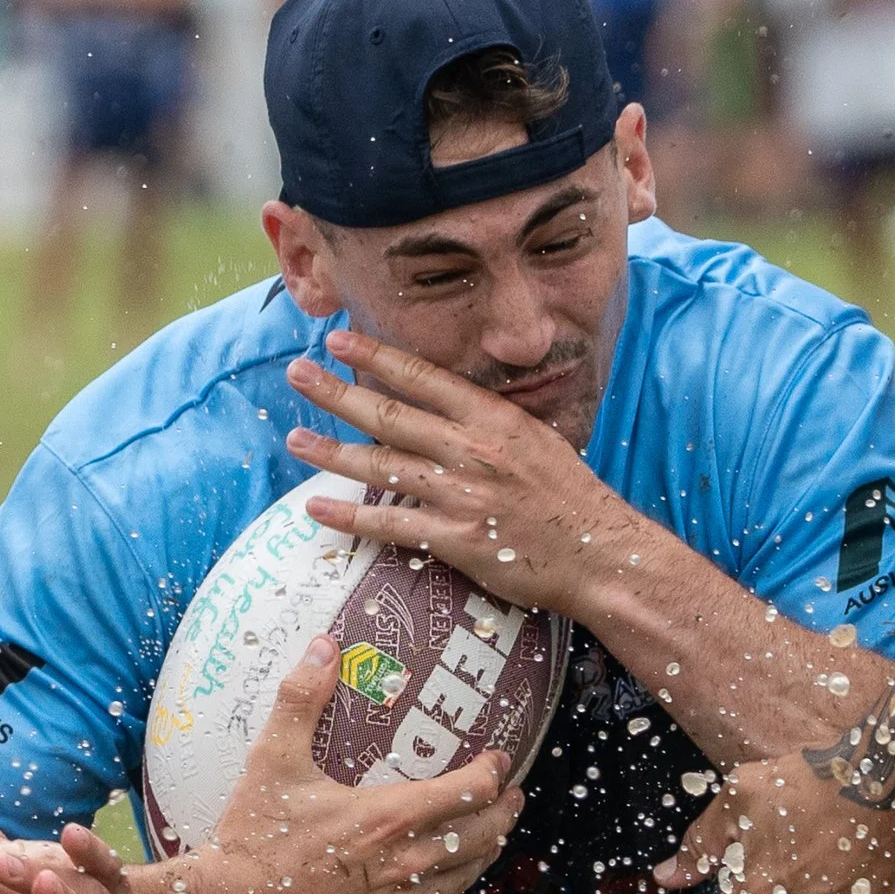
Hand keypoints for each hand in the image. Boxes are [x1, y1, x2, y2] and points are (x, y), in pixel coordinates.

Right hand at [119, 634, 517, 893]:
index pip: (471, 792)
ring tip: (491, 830)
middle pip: (484, 836)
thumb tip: (324, 645)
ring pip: (467, 877)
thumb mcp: (274, 760)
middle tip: (511, 794)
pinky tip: (443, 876)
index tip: (499, 759)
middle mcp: (406, 865)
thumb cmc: (253, 835)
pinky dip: (448, 888)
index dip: (494, 771)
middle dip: (505, 811)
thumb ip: (302, 699)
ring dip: (485, 850)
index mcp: (390, 819)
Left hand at [283, 326, 635, 615]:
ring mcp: (461, 494)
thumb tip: (446, 407)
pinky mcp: (455, 538)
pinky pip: (390, 524)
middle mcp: (473, 450)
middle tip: (297, 374)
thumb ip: (488, 423)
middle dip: (337, 393)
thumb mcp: (535, 440)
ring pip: (381, 466)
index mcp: (493, 418)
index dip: (376, 357)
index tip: (338, 340)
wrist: (599, 553)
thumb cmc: (570, 498)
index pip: (423, 377)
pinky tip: (318, 509)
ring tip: (295, 440)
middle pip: (390, 414)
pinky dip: (350, 518)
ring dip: (331, 452)